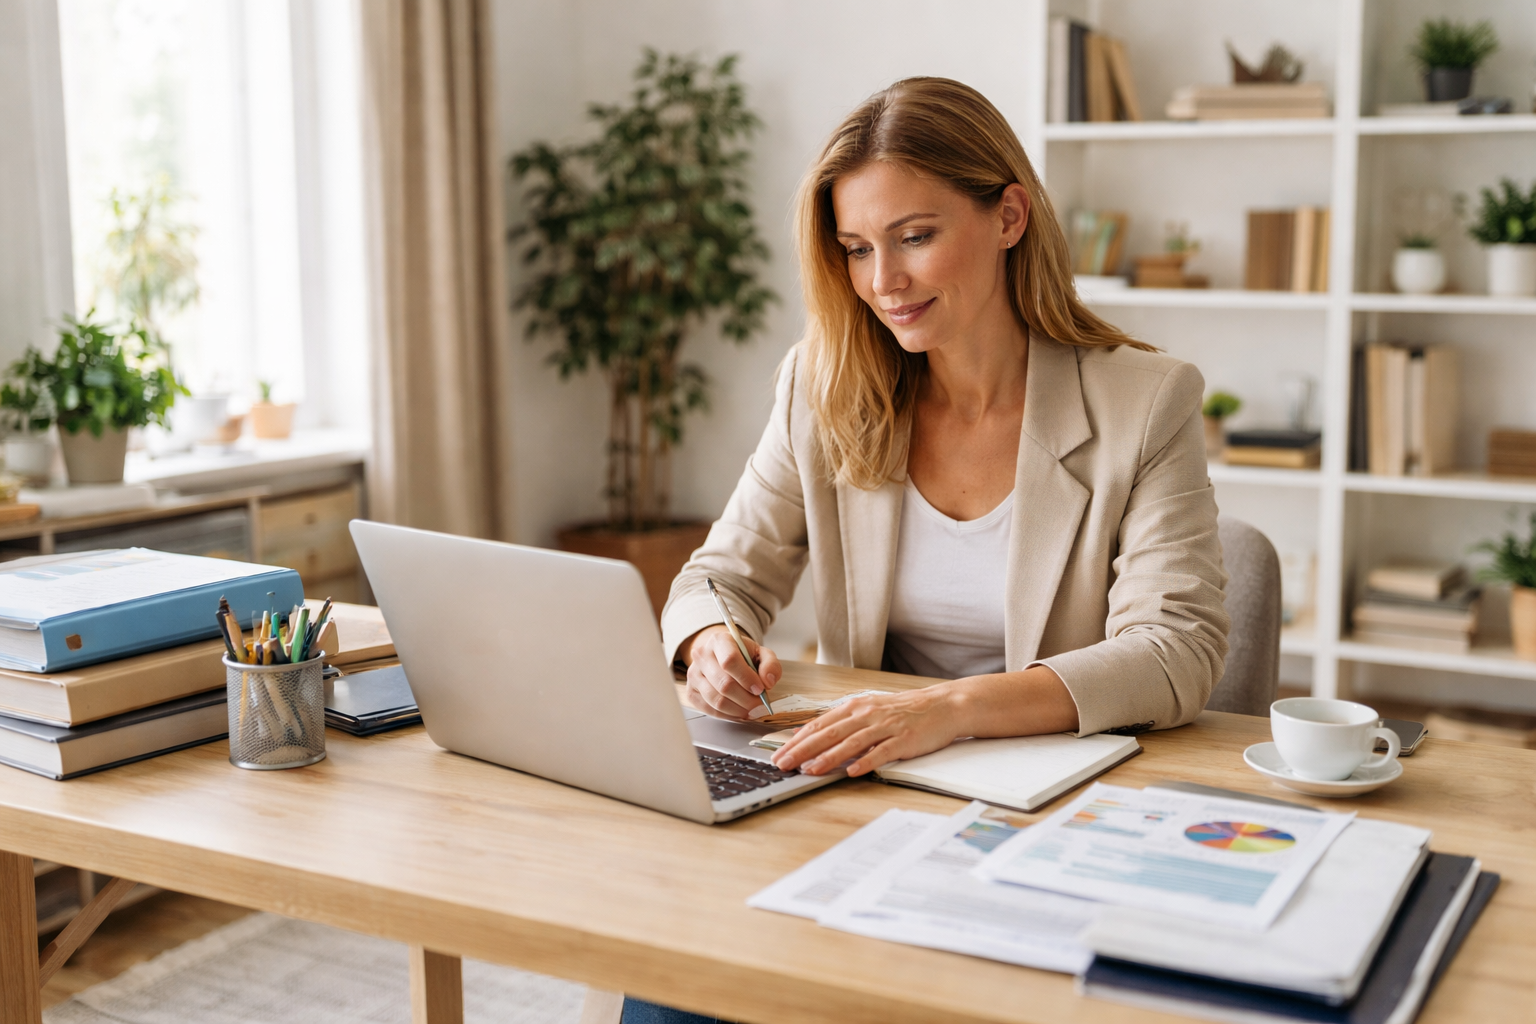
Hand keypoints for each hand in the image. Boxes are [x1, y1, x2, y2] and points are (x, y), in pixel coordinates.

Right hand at [683, 625, 781, 720]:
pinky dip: (727, 715)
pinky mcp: (691, 692)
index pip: (730, 661)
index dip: (747, 678)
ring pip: (716, 700)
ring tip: (752, 710)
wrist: (722, 657)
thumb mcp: (761, 654)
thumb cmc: (743, 656)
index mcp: (719, 641)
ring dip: (738, 709)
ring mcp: (693, 675)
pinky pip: (709, 709)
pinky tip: (739, 712)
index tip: (760, 689)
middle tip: (760, 704)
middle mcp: (702, 656)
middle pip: (724, 684)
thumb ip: (770, 664)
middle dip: (746, 699)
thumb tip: (768, 681)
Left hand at [771, 685, 961, 776]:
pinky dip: (866, 762)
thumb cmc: (904, 710)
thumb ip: (843, 723)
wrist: (942, 705)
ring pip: (851, 742)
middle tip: (783, 763)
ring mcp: (886, 726)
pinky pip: (882, 752)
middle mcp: (867, 714)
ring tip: (810, 770)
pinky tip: (853, 772)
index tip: (778, 753)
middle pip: (829, 732)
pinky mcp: (904, 739)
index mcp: (855, 707)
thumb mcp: (870, 710)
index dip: (796, 739)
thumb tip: (812, 736)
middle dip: (803, 749)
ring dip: (829, 757)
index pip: (819, 723)